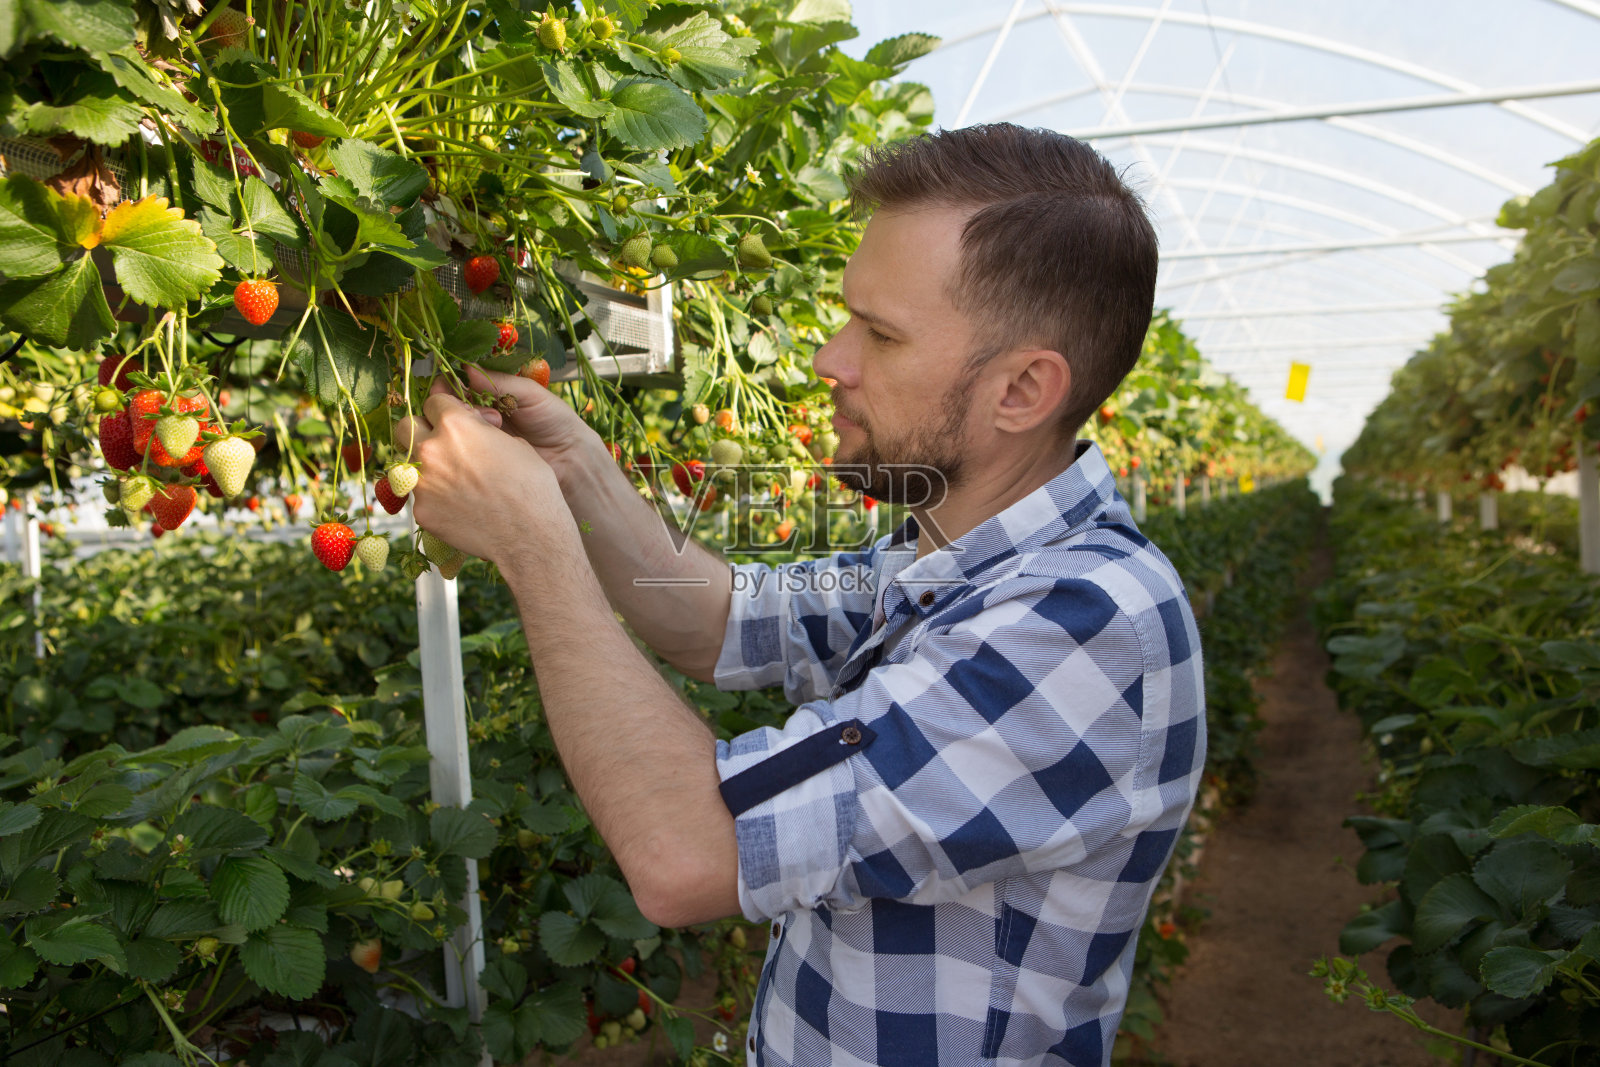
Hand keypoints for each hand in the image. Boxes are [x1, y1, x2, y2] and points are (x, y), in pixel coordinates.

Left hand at [394, 378, 578, 567]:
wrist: (530, 534)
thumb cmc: (530, 486)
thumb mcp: (513, 443)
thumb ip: (481, 431)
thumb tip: (474, 427)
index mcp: (455, 425)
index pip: (433, 402)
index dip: (445, 409)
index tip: (452, 418)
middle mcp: (431, 450)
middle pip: (406, 427)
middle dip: (420, 430)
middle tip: (440, 443)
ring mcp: (422, 483)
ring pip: (408, 464)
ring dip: (426, 466)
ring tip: (453, 480)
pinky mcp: (421, 512)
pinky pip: (420, 497)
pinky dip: (435, 498)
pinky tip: (458, 506)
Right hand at [457, 365, 595, 485]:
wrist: (569, 457)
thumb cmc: (555, 420)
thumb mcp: (530, 394)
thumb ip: (500, 381)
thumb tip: (466, 368)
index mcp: (492, 391)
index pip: (460, 381)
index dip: (451, 380)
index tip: (450, 381)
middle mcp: (480, 411)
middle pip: (448, 402)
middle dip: (454, 401)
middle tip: (474, 406)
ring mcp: (478, 434)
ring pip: (451, 424)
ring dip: (464, 420)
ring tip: (493, 421)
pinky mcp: (479, 456)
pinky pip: (461, 446)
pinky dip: (467, 439)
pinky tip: (486, 438)